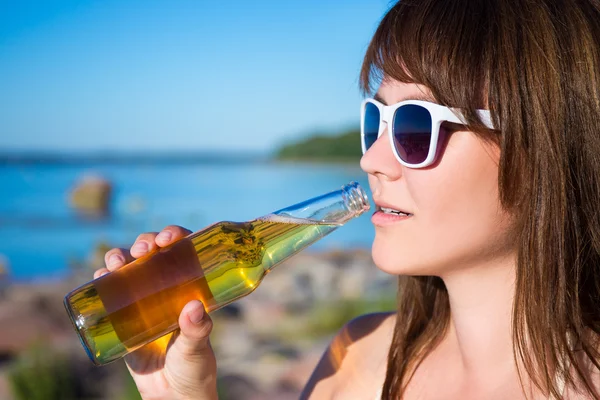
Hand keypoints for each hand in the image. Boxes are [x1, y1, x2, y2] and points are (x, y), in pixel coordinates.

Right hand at [95, 226, 217, 399]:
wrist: (170, 395)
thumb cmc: (193, 370)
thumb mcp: (197, 349)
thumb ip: (198, 332)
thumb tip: (194, 308)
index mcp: (191, 287)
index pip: (185, 251)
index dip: (176, 235)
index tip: (169, 237)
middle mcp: (167, 288)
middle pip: (154, 253)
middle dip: (145, 242)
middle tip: (144, 249)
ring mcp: (144, 300)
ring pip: (129, 267)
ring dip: (119, 255)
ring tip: (116, 261)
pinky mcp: (124, 316)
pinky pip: (111, 291)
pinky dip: (102, 279)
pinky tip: (100, 276)